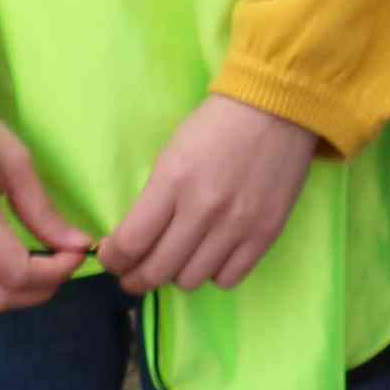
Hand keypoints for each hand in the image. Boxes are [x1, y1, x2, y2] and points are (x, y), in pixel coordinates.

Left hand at [98, 97, 324, 294]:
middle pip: (158, 271)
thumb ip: (154, 199)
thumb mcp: (171, 153)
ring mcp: (237, 225)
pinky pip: (228, 279)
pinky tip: (211, 255)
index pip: (131, 243)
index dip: (114, 259)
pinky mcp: (266, 234)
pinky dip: (214, 273)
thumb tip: (137, 241)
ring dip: (177, 275)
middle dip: (137, 279)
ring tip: (178, 260)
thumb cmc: (216, 126)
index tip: (112, 259)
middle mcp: (204, 210)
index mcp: (173, 181)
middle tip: (133, 275)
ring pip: (191, 281)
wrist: (276, 109)